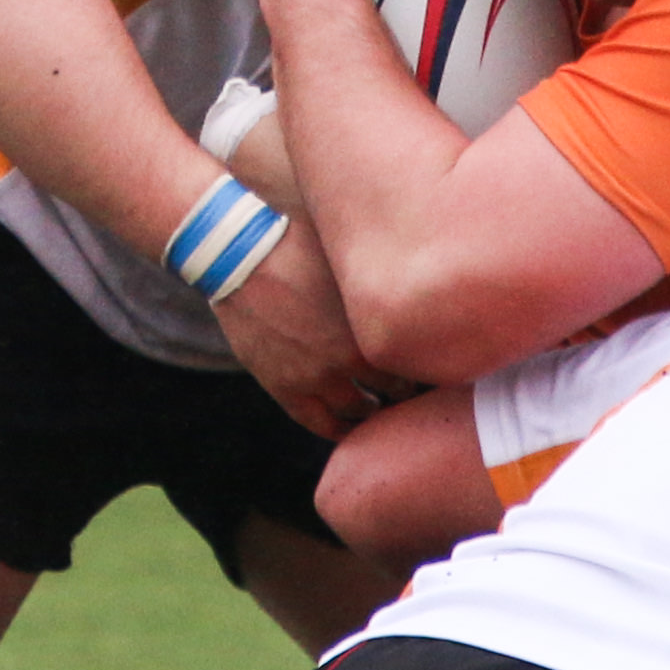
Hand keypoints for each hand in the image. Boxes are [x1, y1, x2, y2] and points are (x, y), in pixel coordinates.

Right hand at [211, 212, 406, 440]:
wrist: (237, 254)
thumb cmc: (299, 240)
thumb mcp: (349, 253)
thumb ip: (379, 272)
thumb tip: (411, 264)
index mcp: (373, 322)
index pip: (418, 358)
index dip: (426, 359)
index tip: (432, 357)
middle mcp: (350, 358)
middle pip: (397, 390)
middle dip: (408, 389)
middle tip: (415, 386)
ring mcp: (315, 377)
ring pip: (359, 411)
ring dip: (374, 409)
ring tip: (381, 403)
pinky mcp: (283, 386)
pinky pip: (318, 422)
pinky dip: (338, 429)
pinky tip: (350, 427)